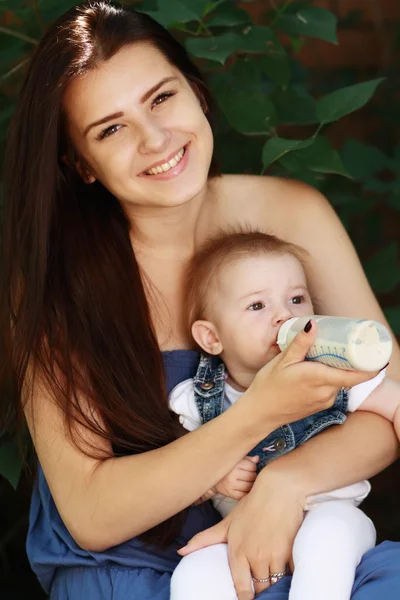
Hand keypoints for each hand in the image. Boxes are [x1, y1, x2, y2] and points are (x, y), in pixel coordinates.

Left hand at [178, 469, 302, 599]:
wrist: (279, 490)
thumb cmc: (252, 505)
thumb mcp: (228, 523)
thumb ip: (205, 539)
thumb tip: (181, 552)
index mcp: (238, 552)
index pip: (241, 587)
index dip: (244, 597)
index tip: (245, 599)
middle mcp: (255, 558)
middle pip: (261, 588)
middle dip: (261, 590)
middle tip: (260, 590)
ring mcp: (273, 556)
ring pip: (275, 583)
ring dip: (274, 584)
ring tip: (272, 582)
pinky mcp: (290, 553)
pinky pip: (290, 574)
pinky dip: (288, 575)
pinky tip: (286, 572)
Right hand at [215, 455, 258, 499]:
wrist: (214, 479)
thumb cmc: (228, 468)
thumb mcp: (236, 460)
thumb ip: (247, 459)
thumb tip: (257, 458)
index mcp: (234, 464)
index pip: (252, 466)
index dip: (253, 466)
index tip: (249, 467)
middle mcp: (232, 474)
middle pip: (252, 476)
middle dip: (252, 475)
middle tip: (248, 475)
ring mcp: (231, 485)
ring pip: (249, 486)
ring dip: (250, 484)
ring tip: (246, 481)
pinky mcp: (230, 493)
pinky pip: (244, 495)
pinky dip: (246, 493)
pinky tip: (244, 489)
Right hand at [244, 320, 380, 430]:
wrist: (260, 413)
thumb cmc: (268, 386)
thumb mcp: (282, 361)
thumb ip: (300, 344)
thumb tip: (313, 325)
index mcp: (319, 379)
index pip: (355, 375)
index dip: (371, 367)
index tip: (378, 354)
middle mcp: (326, 392)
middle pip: (350, 376)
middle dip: (354, 361)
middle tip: (354, 343)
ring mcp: (324, 401)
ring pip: (341, 382)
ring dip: (340, 368)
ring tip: (334, 352)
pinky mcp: (320, 405)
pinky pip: (333, 388)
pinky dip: (332, 377)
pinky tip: (321, 367)